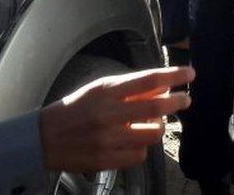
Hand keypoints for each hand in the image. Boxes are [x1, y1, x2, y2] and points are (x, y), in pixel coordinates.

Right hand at [39, 66, 193, 172]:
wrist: (43, 139)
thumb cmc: (76, 109)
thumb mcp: (100, 89)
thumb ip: (130, 88)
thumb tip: (163, 88)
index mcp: (105, 91)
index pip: (148, 80)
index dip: (173, 76)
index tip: (190, 73)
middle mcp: (107, 114)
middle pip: (156, 108)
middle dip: (177, 102)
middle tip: (185, 99)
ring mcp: (107, 139)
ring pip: (152, 133)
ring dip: (159, 126)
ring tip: (152, 122)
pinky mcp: (105, 160)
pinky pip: (140, 154)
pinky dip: (142, 146)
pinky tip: (134, 140)